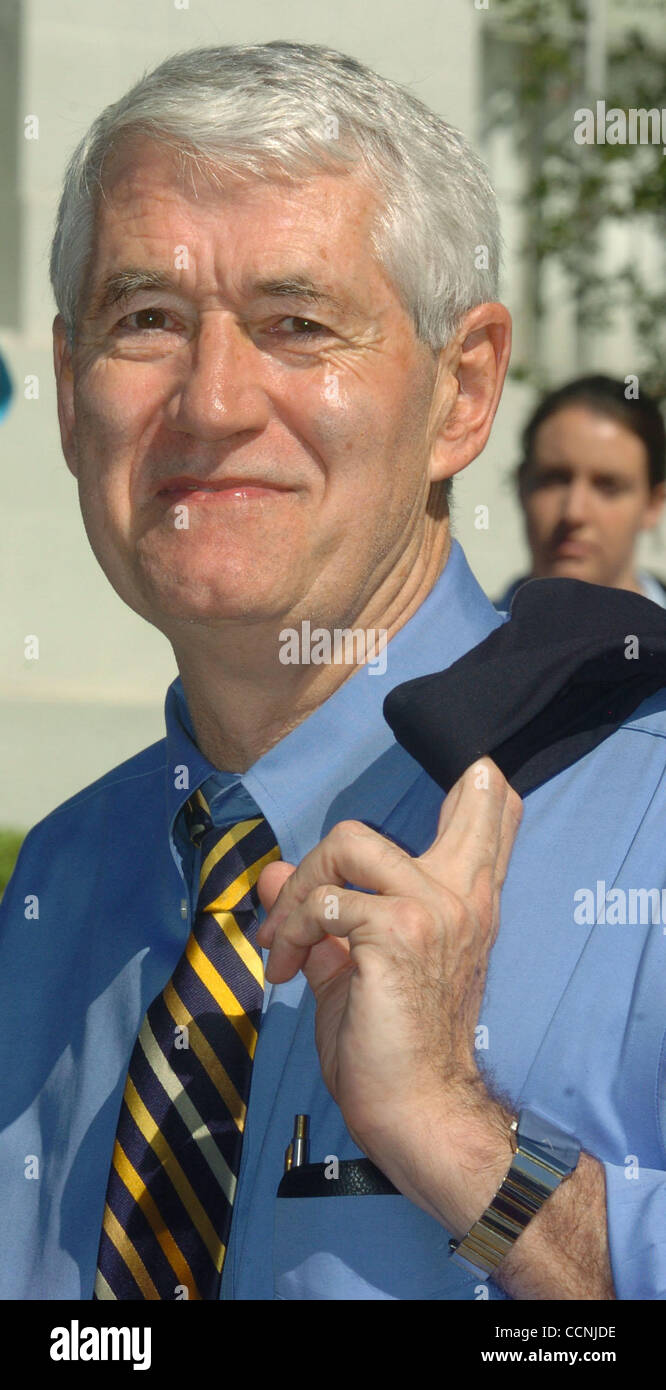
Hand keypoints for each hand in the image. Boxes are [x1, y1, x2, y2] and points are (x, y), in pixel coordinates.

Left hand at [257, 759, 522, 1231]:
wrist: (416, 1108)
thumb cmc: (392, 1045)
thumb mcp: (355, 963)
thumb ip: (325, 912)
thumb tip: (271, 874)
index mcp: (468, 902)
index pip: (496, 818)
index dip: (479, 788)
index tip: (461, 783)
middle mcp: (464, 894)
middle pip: (466, 796)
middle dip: (414, 794)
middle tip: (310, 889)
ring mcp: (434, 907)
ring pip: (348, 843)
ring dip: (300, 892)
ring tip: (283, 945)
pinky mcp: (397, 929)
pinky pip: (322, 901)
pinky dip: (291, 930)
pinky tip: (285, 971)